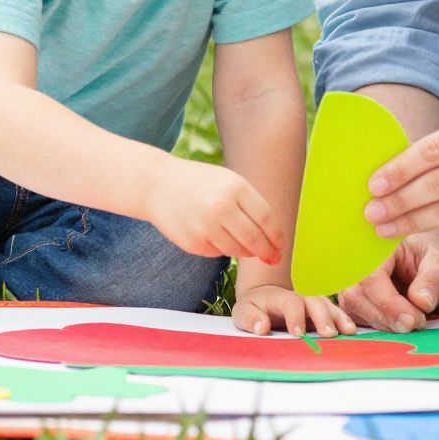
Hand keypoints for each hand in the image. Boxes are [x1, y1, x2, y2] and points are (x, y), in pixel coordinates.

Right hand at [145, 158, 286, 263]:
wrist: (157, 185)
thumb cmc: (200, 183)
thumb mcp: (228, 181)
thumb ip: (250, 204)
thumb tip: (273, 238)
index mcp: (235, 187)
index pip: (266, 218)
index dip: (277, 236)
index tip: (281, 245)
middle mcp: (221, 207)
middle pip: (255, 239)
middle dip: (267, 252)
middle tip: (273, 258)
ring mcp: (205, 226)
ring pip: (238, 250)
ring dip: (247, 252)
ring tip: (247, 247)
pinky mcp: (193, 242)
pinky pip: (219, 253)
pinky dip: (224, 250)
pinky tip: (219, 238)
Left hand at [232, 283, 358, 336]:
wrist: (263, 299)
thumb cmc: (254, 308)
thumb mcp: (243, 311)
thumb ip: (249, 318)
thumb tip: (261, 327)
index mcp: (279, 296)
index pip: (291, 302)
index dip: (295, 316)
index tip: (297, 333)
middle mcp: (299, 296)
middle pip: (315, 301)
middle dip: (322, 317)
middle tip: (328, 334)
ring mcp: (312, 303)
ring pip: (328, 305)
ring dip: (338, 317)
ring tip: (348, 331)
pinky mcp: (321, 311)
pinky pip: (335, 313)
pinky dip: (344, 320)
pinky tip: (352, 331)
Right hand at [339, 232, 438, 331]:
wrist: (420, 259)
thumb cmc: (428, 257)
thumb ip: (433, 280)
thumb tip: (421, 302)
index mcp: (376, 245)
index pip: (371, 279)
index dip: (390, 305)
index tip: (413, 321)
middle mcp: (355, 260)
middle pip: (356, 298)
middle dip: (386, 318)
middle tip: (416, 324)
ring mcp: (349, 279)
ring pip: (353, 309)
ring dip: (382, 324)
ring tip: (410, 321)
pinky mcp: (351, 297)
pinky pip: (354, 316)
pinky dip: (375, 326)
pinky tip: (395, 324)